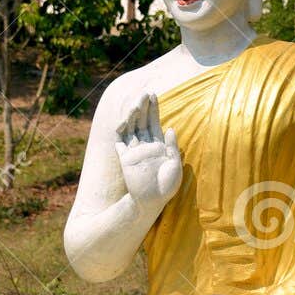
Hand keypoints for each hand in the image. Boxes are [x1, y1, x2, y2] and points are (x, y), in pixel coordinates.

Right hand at [116, 92, 181, 213]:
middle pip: (142, 122)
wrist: (152, 201)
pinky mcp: (124, 158)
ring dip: (132, 115)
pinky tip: (123, 120)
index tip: (153, 95)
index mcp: (159, 145)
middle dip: (142, 107)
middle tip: (144, 93)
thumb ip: (172, 147)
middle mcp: (146, 145)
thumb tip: (170, 128)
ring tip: (135, 103)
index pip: (154, 122)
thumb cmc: (167, 186)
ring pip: (131, 128)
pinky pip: (120, 141)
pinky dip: (120, 130)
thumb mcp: (175, 165)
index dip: (153, 109)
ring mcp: (134, 151)